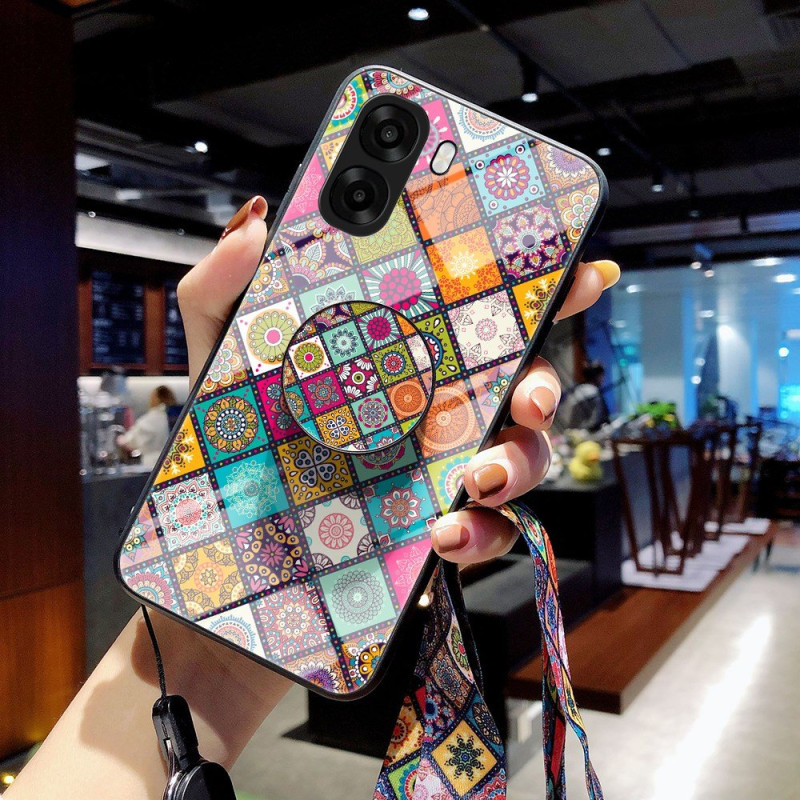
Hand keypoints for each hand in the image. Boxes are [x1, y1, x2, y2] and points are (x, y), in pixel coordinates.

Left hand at [178, 196, 619, 567]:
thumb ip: (224, 291)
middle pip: (520, 387)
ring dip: (519, 464)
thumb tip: (257, 222)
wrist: (221, 567)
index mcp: (397, 361)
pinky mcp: (433, 536)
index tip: (585, 271)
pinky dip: (482, 535)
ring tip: (478, 477)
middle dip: (545, 386)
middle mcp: (431, 412)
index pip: (478, 317)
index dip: (541, 291)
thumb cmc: (228, 456)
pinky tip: (444, 534)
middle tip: (530, 396)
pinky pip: (487, 535)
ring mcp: (437, 475)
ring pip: (521, 460)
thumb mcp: (218, 365)